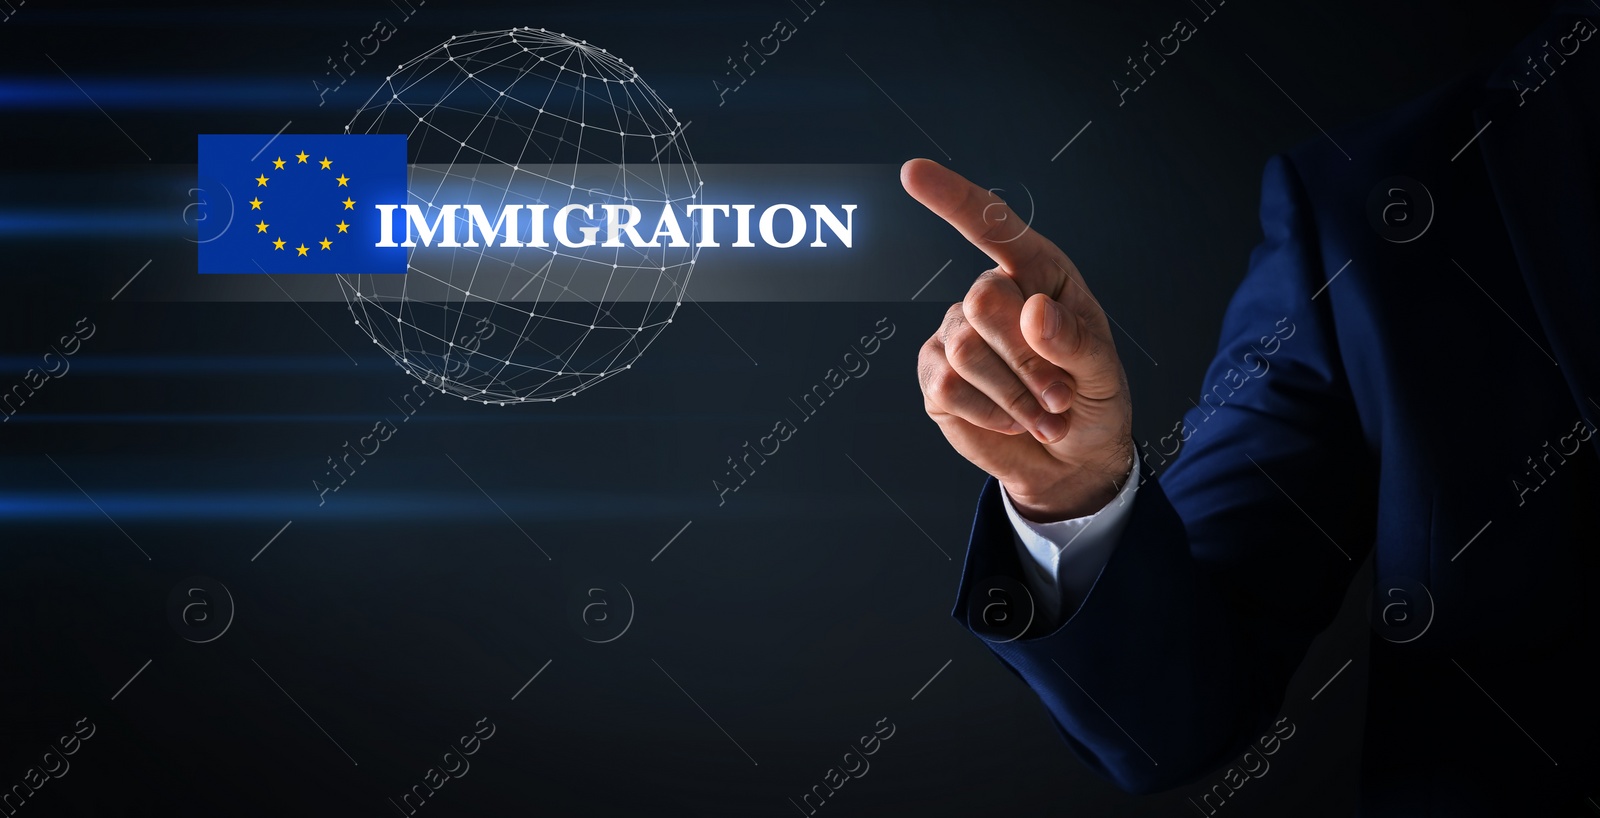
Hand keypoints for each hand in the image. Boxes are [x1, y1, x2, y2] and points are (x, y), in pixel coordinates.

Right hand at [905, 159, 1133, 521]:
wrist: (1070, 461)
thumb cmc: (1092, 402)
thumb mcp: (1104, 373)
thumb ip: (1075, 342)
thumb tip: (1034, 311)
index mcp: (1038, 274)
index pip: (994, 228)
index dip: (954, 199)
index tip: (912, 172)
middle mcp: (992, 295)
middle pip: (983, 301)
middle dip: (1027, 359)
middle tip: (1058, 395)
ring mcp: (956, 334)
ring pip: (967, 351)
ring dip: (1014, 395)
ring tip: (1043, 415)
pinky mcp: (936, 377)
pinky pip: (949, 388)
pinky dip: (990, 414)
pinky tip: (1011, 420)